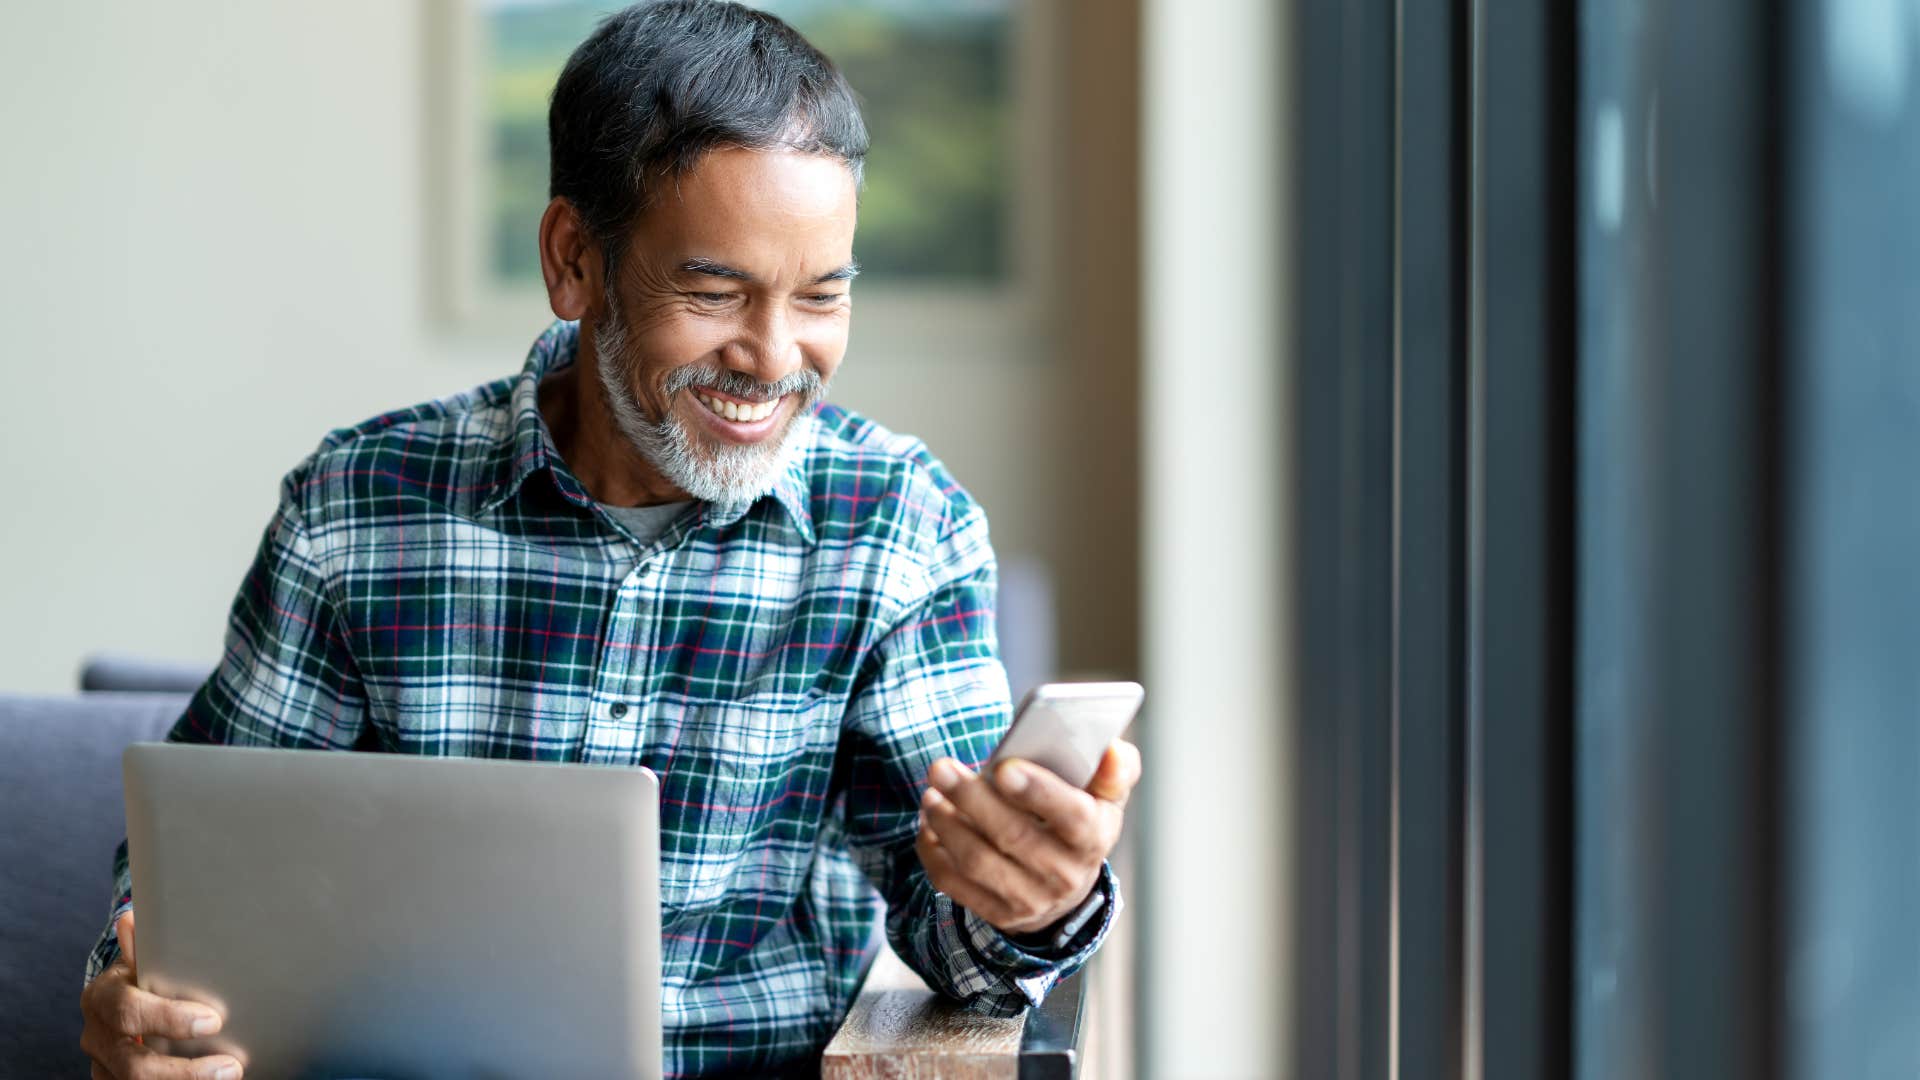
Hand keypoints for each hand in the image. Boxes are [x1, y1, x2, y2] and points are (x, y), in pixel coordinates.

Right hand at [79, 911, 241, 1079]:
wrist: (125, 1003)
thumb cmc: (147, 976)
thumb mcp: (146, 959)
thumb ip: (145, 946)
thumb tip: (130, 919)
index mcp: (102, 997)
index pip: (128, 1010)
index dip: (169, 1018)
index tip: (214, 1021)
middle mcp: (96, 1036)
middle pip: (133, 1064)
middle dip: (184, 1070)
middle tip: (230, 1067)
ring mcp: (103, 1065)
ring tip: (227, 1076)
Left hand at [916, 739, 1141, 936]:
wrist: (1066, 886)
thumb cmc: (1079, 821)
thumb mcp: (1105, 797)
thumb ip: (1113, 770)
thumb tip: (1113, 750)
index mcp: (1093, 838)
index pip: (1073, 816)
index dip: (1039, 792)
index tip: (1005, 767)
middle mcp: (1064, 874)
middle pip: (1013, 836)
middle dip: (972, 799)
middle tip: (942, 768)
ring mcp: (1029, 899)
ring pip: (979, 861)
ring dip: (947, 824)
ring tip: (931, 792)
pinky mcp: (998, 913)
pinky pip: (955, 884)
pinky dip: (933, 851)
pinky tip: (929, 821)